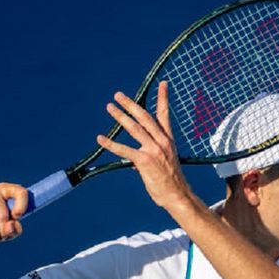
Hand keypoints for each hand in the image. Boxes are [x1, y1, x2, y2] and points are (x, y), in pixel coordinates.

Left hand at [97, 81, 196, 212]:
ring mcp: (153, 150)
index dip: (163, 98)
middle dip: (131, 104)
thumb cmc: (170, 182)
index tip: (163, 83)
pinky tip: (100, 138)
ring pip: (134, 128)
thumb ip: (150, 156)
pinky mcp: (144, 160)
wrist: (177, 195)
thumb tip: (134, 161)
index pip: (165, 115)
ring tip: (110, 107)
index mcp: (168, 140)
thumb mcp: (165, 162)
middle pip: (145, 117)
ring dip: (120, 117)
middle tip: (118, 95)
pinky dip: (111, 144)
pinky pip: (124, 150)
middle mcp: (161, 141)